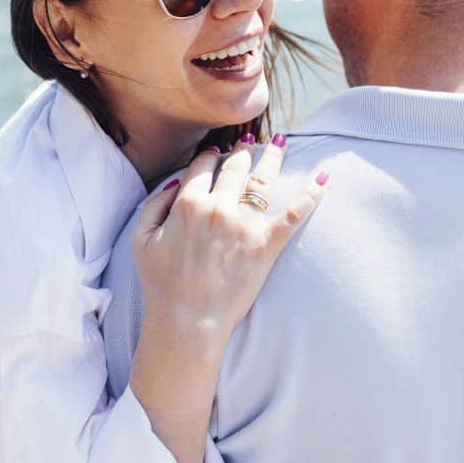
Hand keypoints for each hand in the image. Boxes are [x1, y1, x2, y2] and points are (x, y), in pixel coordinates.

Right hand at [131, 136, 328, 337]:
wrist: (187, 320)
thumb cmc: (160, 283)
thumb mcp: (139, 239)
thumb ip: (153, 205)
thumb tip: (175, 182)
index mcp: (186, 204)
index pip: (202, 166)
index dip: (209, 155)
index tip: (215, 151)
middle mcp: (218, 208)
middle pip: (235, 167)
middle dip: (242, 150)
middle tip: (248, 143)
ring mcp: (244, 225)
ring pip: (263, 180)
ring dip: (273, 157)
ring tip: (280, 142)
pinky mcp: (266, 245)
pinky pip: (294, 213)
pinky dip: (311, 193)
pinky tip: (323, 176)